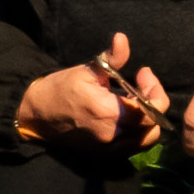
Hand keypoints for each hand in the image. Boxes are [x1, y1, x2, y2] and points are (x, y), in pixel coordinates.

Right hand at [16, 32, 170, 152]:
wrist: (38, 115)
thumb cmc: (62, 88)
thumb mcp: (87, 70)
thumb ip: (111, 57)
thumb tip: (122, 38)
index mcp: (107, 112)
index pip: (151, 111)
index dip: (155, 90)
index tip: (143, 73)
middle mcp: (112, 135)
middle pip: (153, 126)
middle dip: (155, 103)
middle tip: (142, 86)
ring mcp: (109, 149)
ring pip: (147, 139)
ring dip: (150, 118)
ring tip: (137, 100)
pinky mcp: (106, 155)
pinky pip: (135, 147)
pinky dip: (140, 131)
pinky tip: (131, 115)